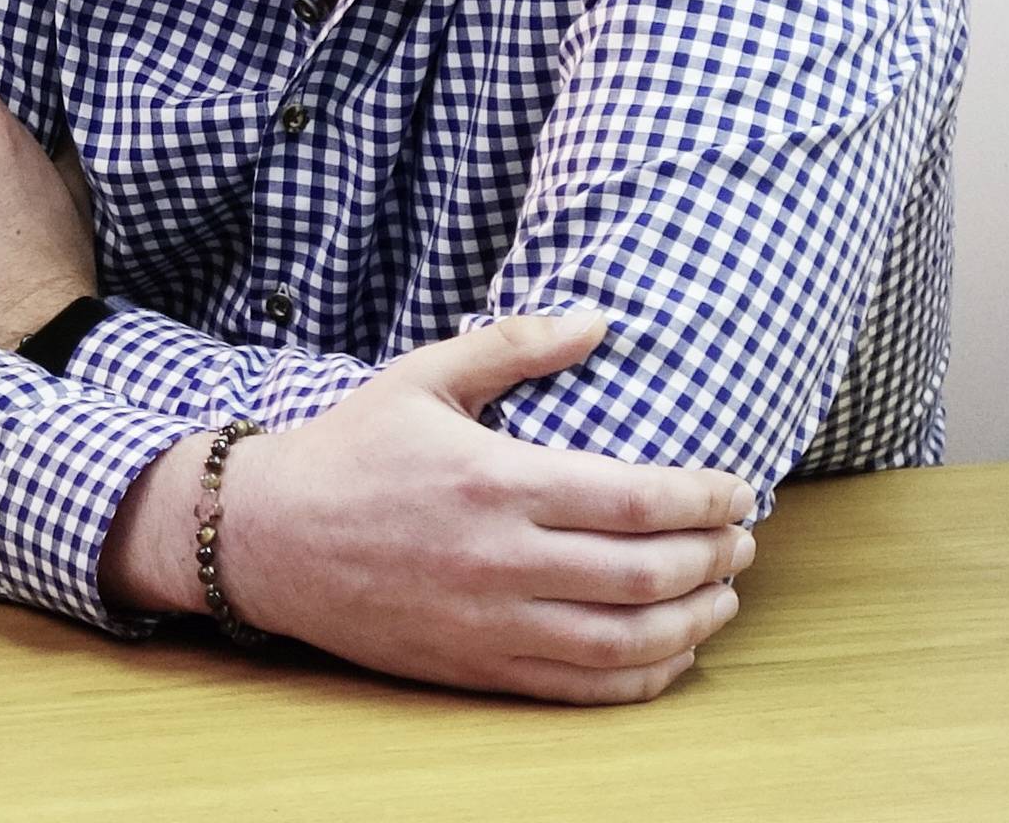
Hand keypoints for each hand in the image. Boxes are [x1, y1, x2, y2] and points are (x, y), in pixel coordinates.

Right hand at [211, 313, 757, 704]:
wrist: (265, 538)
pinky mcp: (474, 666)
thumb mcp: (421, 377)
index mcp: (496, 480)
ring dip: (695, 623)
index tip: (740, 492)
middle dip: (717, 559)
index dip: (708, 501)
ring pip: (628, 641)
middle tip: (743, 542)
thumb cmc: (347, 452)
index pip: (639, 501)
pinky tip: (670, 654)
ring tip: (721, 599)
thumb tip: (599, 320)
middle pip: (650, 574)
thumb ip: (514, 345)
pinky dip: (644, 678)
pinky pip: (582, 688)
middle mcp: (501, 559)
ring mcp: (490, 622)